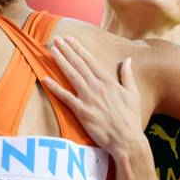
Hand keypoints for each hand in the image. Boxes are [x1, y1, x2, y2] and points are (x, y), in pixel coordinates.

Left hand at [42, 36, 144, 158]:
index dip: (78, 48)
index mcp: (108, 81)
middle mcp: (97, 87)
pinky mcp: (82, 112)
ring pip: (72, 76)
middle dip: (66, 50)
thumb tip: (128, 60)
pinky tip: (46, 79)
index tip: (69, 39)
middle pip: (79, 64)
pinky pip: (66, 98)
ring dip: (61, 62)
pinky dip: (55, 88)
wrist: (127, 140)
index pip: (90, 60)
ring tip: (51, 51)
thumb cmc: (131, 118)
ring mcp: (89, 99)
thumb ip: (127, 76)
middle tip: (55, 39)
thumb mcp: (133, 94)